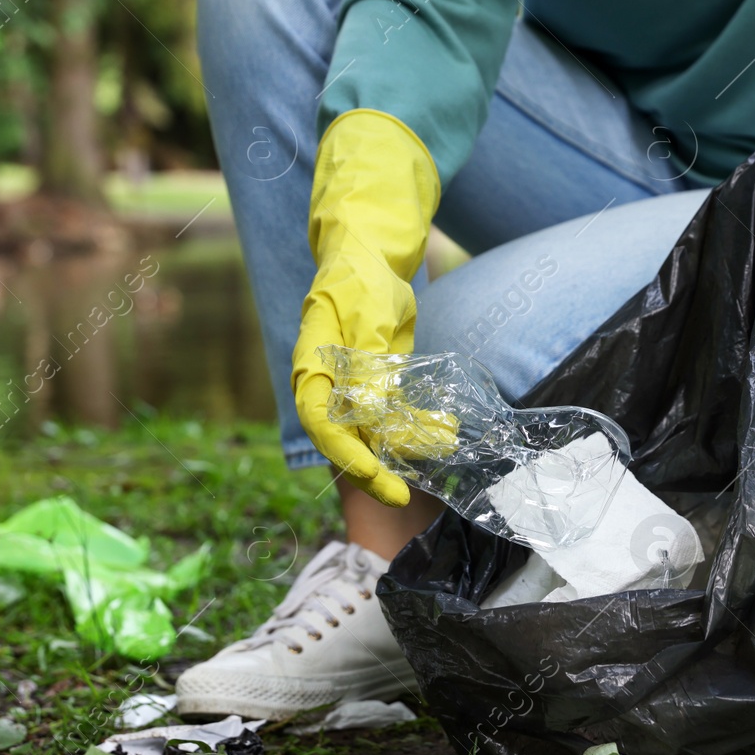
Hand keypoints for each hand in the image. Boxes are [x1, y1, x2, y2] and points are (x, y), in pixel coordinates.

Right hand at [291, 110, 440, 505]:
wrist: (368, 258)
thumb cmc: (360, 279)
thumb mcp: (368, 318)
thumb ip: (368, 366)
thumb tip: (368, 415)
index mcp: (311, 366)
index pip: (320, 421)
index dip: (344, 453)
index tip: (373, 475)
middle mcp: (325, 386)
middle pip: (343, 440)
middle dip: (374, 470)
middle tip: (404, 496)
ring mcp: (350, 389)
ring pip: (372, 434)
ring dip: (404, 448)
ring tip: (442, 446)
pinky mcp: (374, 386)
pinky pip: (392, 417)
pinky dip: (416, 429)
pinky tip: (444, 432)